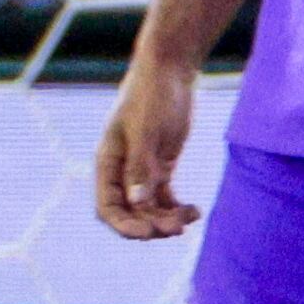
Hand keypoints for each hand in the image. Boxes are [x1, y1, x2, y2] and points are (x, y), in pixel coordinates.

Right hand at [96, 56, 201, 239]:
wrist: (169, 70)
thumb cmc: (152, 95)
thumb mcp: (146, 131)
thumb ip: (141, 167)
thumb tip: (137, 203)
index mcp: (108, 163)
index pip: (108, 207)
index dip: (124, 225)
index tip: (148, 233)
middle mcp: (121, 171)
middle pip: (129, 213)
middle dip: (150, 225)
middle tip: (176, 230)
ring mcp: (142, 170)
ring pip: (149, 208)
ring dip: (167, 219)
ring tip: (190, 219)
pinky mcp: (161, 166)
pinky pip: (165, 198)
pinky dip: (178, 208)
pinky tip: (195, 210)